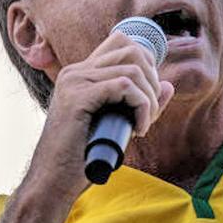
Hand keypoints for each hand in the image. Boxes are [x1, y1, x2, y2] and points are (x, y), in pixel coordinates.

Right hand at [22, 32, 174, 201]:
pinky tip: (138, 129)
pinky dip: (141, 107)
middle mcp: (76, 71)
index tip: (148, 96)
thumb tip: (168, 85)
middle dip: (152, 82)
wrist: (53, 181)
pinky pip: (125, 86)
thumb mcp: (117, 123)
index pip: (122, 42)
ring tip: (143, 125)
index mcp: (82, 73)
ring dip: (149, 99)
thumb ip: (141, 102)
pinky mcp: (78, 97)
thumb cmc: (83, 156)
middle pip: (133, 51)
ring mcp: (74, 81)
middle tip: (148, 115)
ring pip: (133, 70)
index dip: (147, 63)